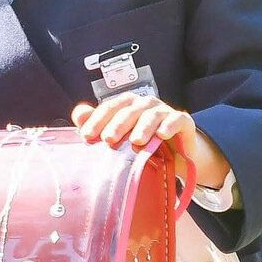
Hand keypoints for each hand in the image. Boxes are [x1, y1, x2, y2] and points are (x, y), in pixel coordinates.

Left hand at [70, 90, 232, 189]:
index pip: (109, 108)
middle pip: (129, 110)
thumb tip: (79, 114)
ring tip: (136, 141)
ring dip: (143, 126)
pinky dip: (170, 125)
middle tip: (108, 139)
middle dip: (117, 124)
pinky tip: (163, 134)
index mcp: (127, 106)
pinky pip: (177, 119)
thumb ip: (99, 125)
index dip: (97, 119)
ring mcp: (164, 112)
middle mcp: (145, 105)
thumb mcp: (120, 138)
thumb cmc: (143, 144)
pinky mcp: (183, 122)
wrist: (175, 156)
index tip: (86, 135)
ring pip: (152, 114)